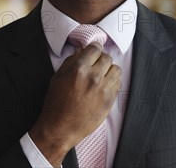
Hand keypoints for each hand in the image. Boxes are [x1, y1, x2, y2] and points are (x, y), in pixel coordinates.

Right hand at [29, 43, 120, 165]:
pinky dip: (112, 81)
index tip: (93, 51)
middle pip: (107, 57)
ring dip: (108, 70)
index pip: (95, 49)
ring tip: (101, 76)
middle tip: (95, 65)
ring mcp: (104, 89)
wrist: (61, 128)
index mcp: (79, 69)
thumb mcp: (58, 77)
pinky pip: (118, 83)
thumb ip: (71, 61)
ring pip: (116, 69)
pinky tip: (103, 86)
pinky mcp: (110, 100)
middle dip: (100, 59)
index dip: (93, 49)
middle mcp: (94, 77)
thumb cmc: (56, 103)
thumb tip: (82, 51)